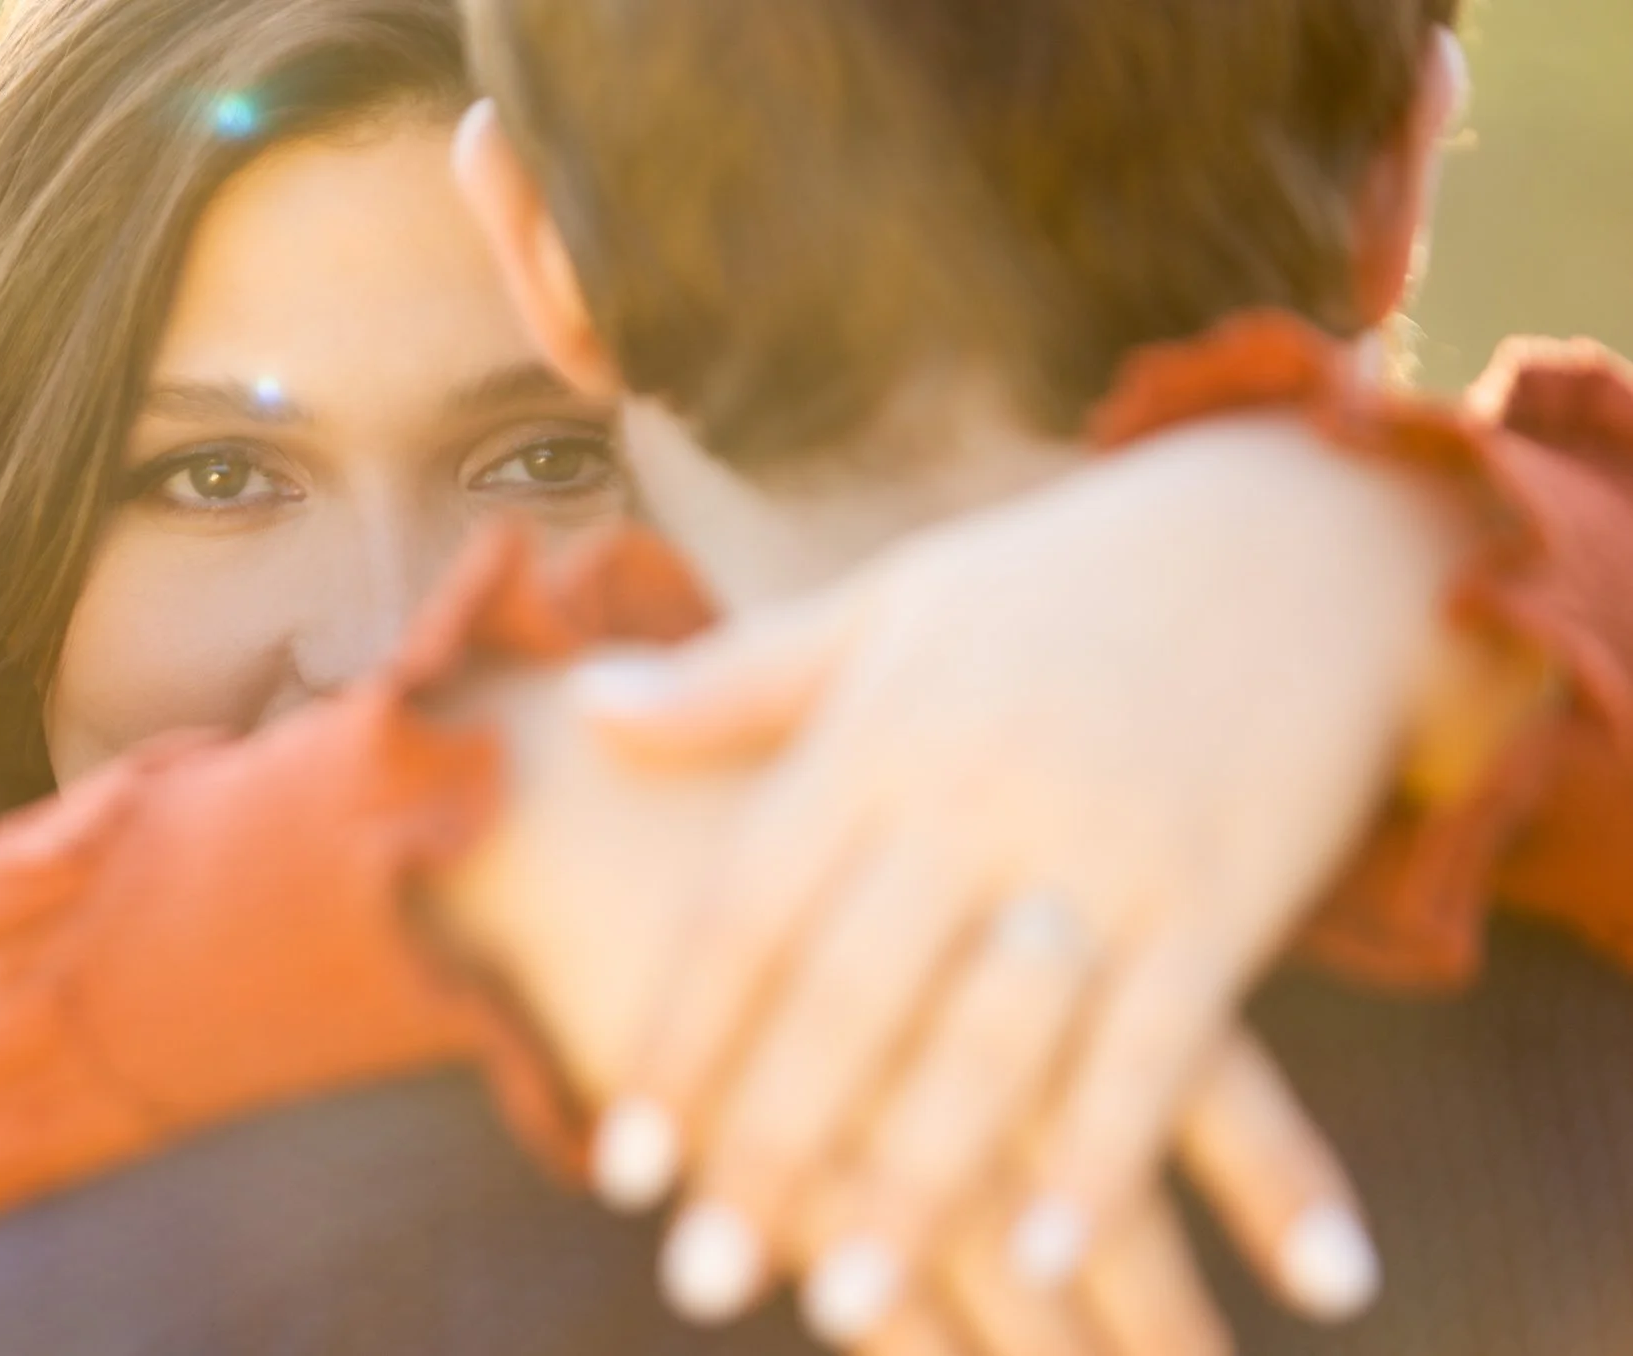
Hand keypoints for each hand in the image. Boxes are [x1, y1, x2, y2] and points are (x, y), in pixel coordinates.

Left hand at [431, 656, 1367, 1354]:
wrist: (1295, 525)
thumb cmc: (1063, 581)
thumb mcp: (887, 606)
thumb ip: (737, 682)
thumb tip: (586, 705)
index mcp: (878, 738)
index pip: (749, 915)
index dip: (683, 1045)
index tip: (619, 1166)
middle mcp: (976, 800)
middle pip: (846, 1000)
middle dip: (769, 1147)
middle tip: (697, 1276)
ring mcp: (1103, 850)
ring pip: (987, 1042)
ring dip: (912, 1181)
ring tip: (836, 1299)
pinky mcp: (1222, 895)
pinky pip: (1154, 1048)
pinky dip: (1096, 1152)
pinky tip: (1042, 1249)